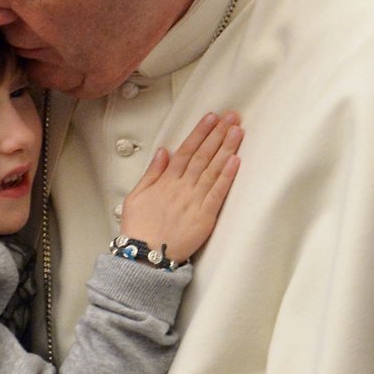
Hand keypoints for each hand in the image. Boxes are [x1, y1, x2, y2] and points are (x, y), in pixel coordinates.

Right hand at [120, 111, 241, 261]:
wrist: (145, 256)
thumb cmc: (139, 228)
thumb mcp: (136, 196)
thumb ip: (152, 172)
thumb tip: (163, 151)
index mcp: (166, 181)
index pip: (186, 150)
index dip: (200, 132)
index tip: (211, 117)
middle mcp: (181, 187)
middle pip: (202, 155)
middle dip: (217, 134)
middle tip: (231, 117)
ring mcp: (194, 201)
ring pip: (212, 169)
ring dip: (226, 149)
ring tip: (237, 131)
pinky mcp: (204, 217)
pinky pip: (218, 193)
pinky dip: (227, 176)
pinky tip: (236, 161)